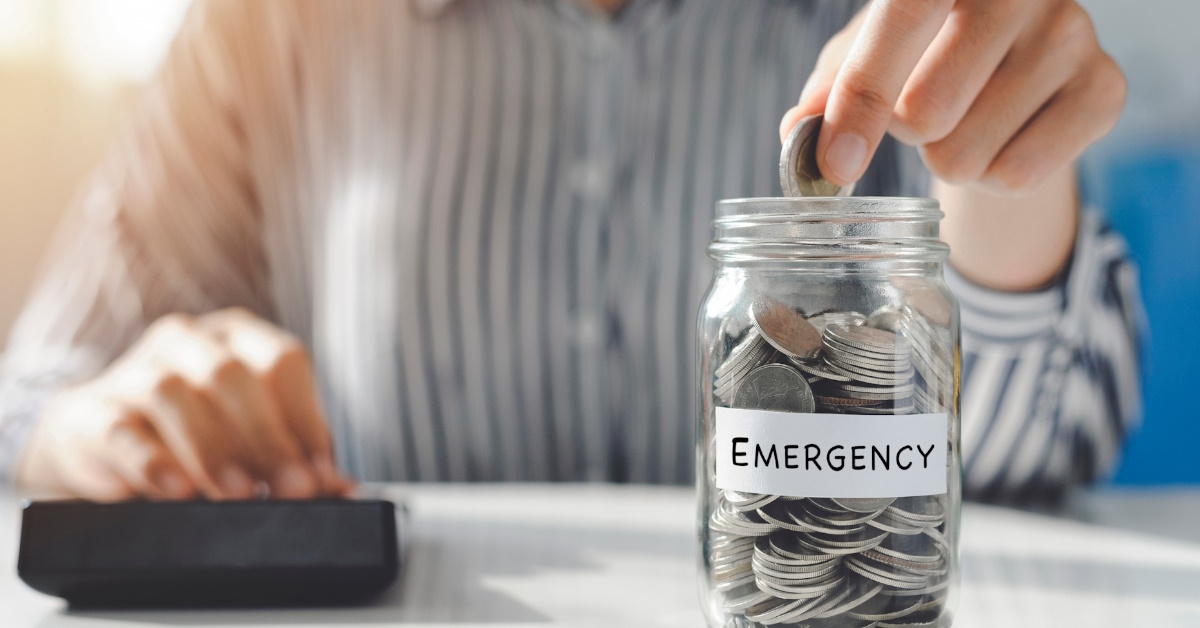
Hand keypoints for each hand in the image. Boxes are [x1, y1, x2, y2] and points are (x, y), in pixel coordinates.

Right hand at [17, 308, 351, 500]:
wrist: (104, 435)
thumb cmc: (198, 430)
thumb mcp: (251, 433)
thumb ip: (297, 455)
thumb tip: (344, 489)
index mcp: (237, 335)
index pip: (282, 361)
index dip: (307, 419)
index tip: (322, 474)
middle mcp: (187, 341)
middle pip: (232, 375)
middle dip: (268, 437)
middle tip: (293, 490)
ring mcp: (134, 369)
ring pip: (173, 395)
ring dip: (213, 449)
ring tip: (241, 494)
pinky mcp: (93, 411)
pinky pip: (120, 429)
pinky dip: (151, 460)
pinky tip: (178, 490)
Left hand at [780, 0, 1124, 192]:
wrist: (1012, 59)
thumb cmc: (920, 50)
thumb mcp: (863, 53)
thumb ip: (827, 88)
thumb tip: (798, 131)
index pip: (898, 26)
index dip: (861, 101)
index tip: (835, 163)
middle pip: (928, 111)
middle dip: (906, 134)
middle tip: (922, 111)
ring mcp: (1073, 32)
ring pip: (968, 154)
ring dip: (948, 159)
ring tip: (966, 119)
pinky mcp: (1106, 88)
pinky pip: (1016, 175)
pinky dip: (993, 177)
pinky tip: (1005, 135)